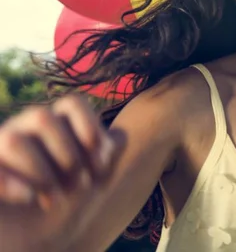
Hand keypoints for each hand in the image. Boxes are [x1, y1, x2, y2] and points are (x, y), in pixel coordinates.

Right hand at [0, 94, 123, 251]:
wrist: (37, 237)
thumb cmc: (70, 200)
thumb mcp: (95, 176)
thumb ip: (109, 152)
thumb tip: (119, 137)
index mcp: (55, 121)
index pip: (72, 103)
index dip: (90, 128)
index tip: (101, 164)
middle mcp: (24, 128)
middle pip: (42, 117)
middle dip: (66, 154)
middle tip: (80, 186)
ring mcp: (0, 149)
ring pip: (13, 140)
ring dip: (40, 171)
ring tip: (55, 199)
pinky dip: (9, 183)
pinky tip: (29, 198)